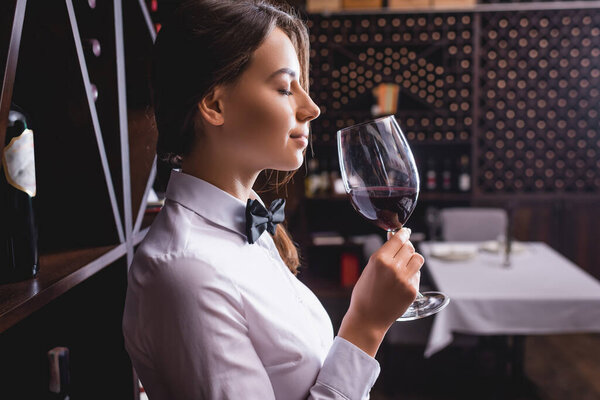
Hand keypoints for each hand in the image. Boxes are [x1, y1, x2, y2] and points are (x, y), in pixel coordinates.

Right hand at [338, 228, 423, 355]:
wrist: (368, 318)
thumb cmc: (364, 294)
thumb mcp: (369, 269)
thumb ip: (383, 253)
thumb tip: (394, 239)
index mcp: (380, 259)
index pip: (399, 239)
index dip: (403, 233)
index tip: (405, 232)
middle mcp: (394, 267)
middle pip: (409, 247)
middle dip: (406, 247)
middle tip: (402, 251)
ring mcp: (405, 279)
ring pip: (418, 259)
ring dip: (412, 259)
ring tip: (405, 265)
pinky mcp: (412, 290)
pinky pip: (417, 275)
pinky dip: (412, 275)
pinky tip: (402, 281)